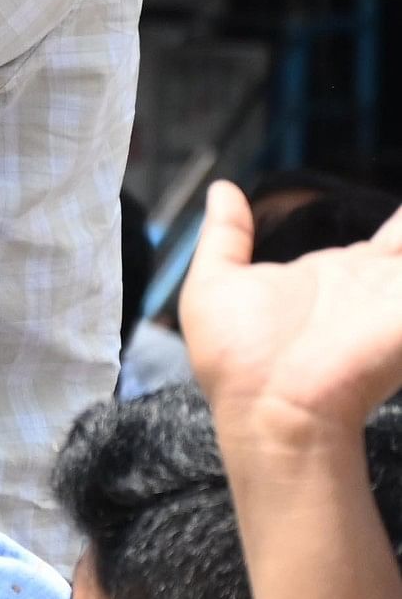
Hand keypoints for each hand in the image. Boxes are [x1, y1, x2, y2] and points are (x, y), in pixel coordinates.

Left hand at [181, 179, 401, 441]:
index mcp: (333, 272)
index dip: (398, 222)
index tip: (400, 208)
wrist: (271, 410)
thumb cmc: (238, 357)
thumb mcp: (216, 285)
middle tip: (400, 232)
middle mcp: (371, 281)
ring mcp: (394, 296)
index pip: (382, 240)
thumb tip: (224, 188)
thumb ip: (227, 235)